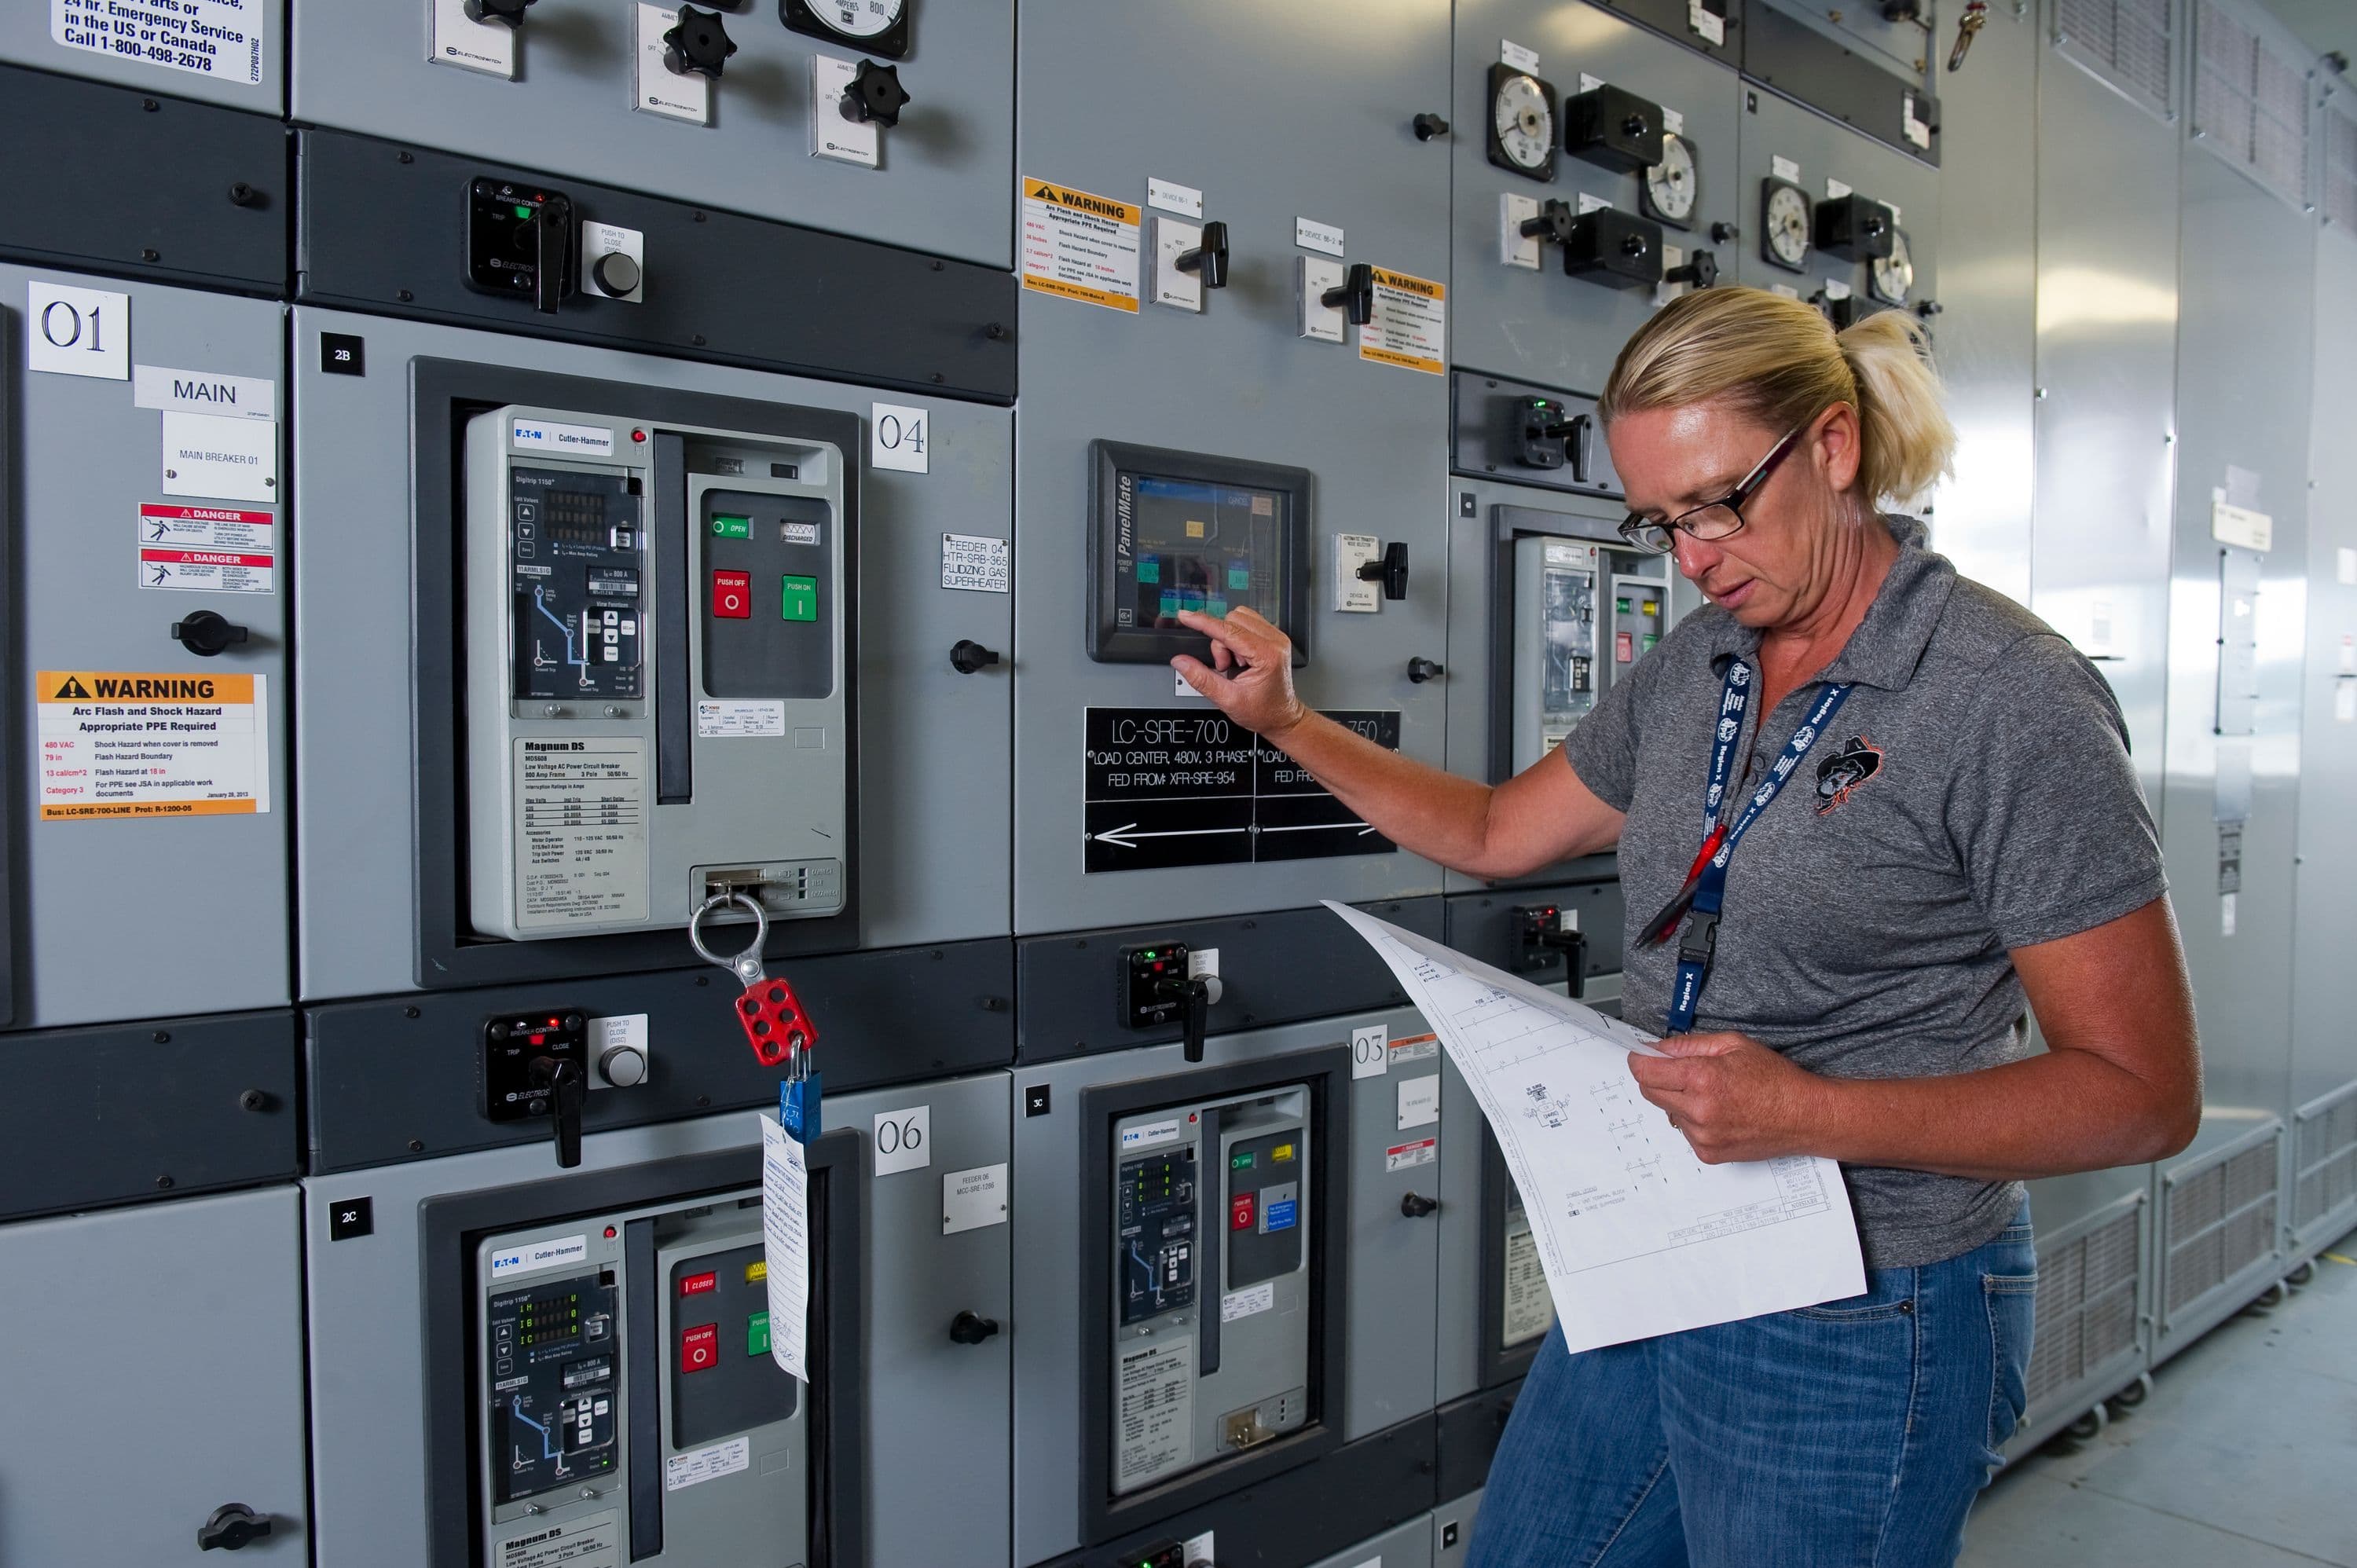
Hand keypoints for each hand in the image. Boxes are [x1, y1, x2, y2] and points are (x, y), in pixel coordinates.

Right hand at [1171, 607, 1309, 739]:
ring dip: (1228, 639)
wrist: (1281, 717)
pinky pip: (1247, 623)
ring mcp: (1276, 637)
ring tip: (1235, 663)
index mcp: (1267, 656)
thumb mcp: (1227, 699)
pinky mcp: (1273, 637)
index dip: (1203, 622)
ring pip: (1238, 618)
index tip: (1186, 617)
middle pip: (1232, 621)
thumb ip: (1201, 678)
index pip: (1229, 630)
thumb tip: (1180, 661)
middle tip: (1225, 667)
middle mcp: (1275, 641)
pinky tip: (1241, 657)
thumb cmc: (1263, 712)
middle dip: (1220, 643)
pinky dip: (1236, 637)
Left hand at [1627, 1032, 1826, 1163]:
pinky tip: (1720, 1113)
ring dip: (1678, 1100)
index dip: (1640, 1060)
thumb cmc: (1776, 1080)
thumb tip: (1656, 1048)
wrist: (1804, 1117)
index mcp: (1702, 1078)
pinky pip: (1685, 1132)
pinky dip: (1693, 1120)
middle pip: (1649, 1092)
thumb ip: (1688, 1045)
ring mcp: (1702, 1136)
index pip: (1645, 1071)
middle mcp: (1698, 1110)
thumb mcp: (1733, 1045)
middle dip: (1657, 1078)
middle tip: (1679, 1070)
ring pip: (1668, 1112)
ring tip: (1712, 1094)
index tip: (1640, 1056)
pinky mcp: (1708, 1153)